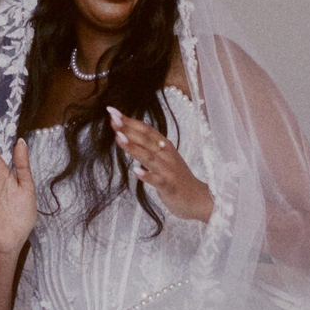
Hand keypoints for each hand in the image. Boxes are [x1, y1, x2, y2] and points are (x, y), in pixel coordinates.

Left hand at [109, 106, 213, 223]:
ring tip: (118, 138)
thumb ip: (147, 147)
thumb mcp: (162, 158)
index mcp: (165, 146)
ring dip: (133, 147)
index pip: (146, 129)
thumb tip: (126, 134)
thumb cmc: (176, 177)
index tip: (112, 111)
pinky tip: (135, 171)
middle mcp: (167, 155)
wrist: (197, 198)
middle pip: (146, 139)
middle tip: (113, 119)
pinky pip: (157, 180)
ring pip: (149, 157)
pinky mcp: (169, 186)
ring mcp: (168, 170)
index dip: (130, 120)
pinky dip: (147, 175)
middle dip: (128, 128)